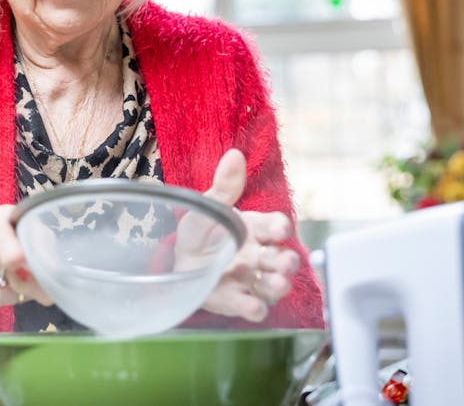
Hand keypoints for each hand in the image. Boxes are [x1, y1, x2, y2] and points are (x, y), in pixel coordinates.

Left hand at [197, 149, 299, 321]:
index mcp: (254, 229)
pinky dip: (254, 308)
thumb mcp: (207, 207)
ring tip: (278, 283)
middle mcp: (258, 256)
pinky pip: (250, 306)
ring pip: (272, 285)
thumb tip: (234, 155)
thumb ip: (223, 187)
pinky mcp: (235, 300)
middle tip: (285, 262)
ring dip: (278, 285)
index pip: (274, 226)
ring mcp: (249, 279)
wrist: (178, 261)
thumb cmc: (201, 232)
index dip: (279, 227)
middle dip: (285, 261)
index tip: (280, 228)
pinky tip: (252, 306)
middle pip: (280, 259)